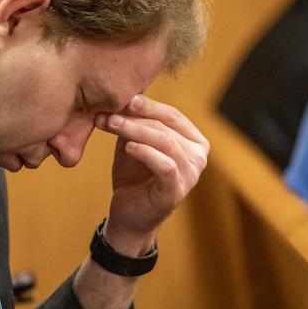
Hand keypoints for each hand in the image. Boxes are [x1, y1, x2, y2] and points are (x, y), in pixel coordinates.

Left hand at [95, 95, 208, 255]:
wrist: (127, 215)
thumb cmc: (133, 175)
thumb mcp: (133, 142)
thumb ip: (134, 122)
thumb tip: (124, 94)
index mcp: (194, 141)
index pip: (173, 115)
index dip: (148, 105)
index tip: (123, 97)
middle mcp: (199, 157)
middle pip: (167, 127)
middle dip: (136, 117)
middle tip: (108, 113)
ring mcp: (191, 175)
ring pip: (165, 142)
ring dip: (135, 131)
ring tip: (111, 125)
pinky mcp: (177, 191)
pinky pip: (165, 165)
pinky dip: (145, 152)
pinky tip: (127, 148)